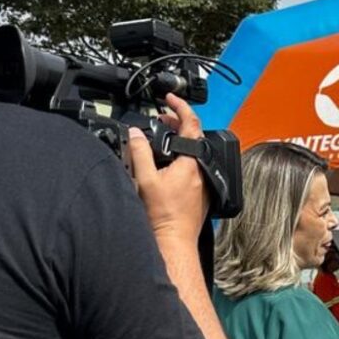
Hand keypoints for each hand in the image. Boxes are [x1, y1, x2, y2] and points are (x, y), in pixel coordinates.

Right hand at [128, 94, 210, 242]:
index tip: (170, 99)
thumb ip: (139, 153)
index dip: (180, 107)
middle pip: (193, 136)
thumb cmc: (164, 216)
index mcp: (192, 162)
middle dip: (176, 123)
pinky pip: (192, 164)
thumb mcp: (145, 179)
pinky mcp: (201, 190)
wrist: (174, 240)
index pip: (191, 124)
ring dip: (178, 139)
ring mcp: (203, 180)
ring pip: (193, 150)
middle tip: (161, 118)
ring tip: (162, 136)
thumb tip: (134, 134)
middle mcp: (201, 169)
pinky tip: (167, 160)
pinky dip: (181, 155)